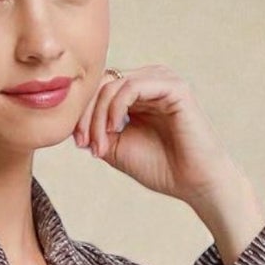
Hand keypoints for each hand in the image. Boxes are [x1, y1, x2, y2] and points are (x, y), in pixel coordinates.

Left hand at [72, 63, 248, 215]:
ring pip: (114, 84)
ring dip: (99, 115)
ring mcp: (163, 81)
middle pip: (103, 84)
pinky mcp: (174, 87)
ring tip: (100, 143)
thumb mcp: (118, 148)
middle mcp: (150, 82)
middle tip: (85, 144)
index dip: (83, 114)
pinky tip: (114, 129)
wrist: (193, 183)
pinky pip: (132, 86)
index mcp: (138, 94)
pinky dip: (116, 107)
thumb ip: (97, 130)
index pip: (100, 89)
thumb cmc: (161, 168)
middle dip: (87, 115)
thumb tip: (71, 121)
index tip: (79, 144)